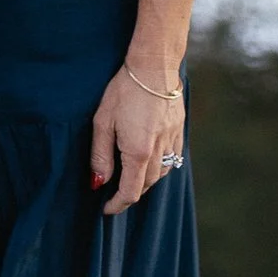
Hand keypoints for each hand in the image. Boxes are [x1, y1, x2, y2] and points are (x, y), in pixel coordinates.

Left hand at [89, 61, 184, 216]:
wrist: (154, 67)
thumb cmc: (124, 91)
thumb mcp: (102, 122)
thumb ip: (100, 155)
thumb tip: (99, 182)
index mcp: (138, 153)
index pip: (130, 192)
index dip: (117, 205)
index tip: (106, 209)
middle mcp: (159, 152)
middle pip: (146, 185)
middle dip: (130, 194)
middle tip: (114, 193)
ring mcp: (172, 141)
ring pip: (161, 174)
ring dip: (145, 181)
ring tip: (130, 176)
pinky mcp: (179, 131)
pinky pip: (172, 159)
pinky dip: (160, 166)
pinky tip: (150, 159)